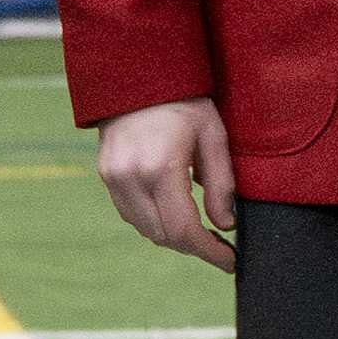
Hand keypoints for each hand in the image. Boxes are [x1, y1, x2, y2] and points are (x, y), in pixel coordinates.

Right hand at [97, 98, 239, 271]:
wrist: (136, 77)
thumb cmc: (184, 103)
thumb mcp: (214, 138)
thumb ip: (221, 184)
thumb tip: (226, 224)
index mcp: (161, 169)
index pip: (184, 230)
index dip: (210, 253)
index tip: (231, 262)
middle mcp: (131, 178)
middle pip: (164, 236)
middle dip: (195, 248)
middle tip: (223, 248)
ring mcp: (113, 178)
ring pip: (145, 229)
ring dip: (174, 237)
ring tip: (204, 234)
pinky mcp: (106, 175)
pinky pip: (131, 214)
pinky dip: (154, 222)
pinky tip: (176, 215)